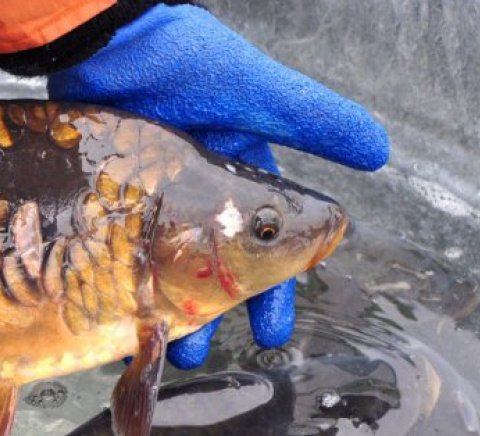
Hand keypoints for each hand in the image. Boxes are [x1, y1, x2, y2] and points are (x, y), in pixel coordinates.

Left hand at [47, 3, 388, 367]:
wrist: (99, 38)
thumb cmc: (178, 60)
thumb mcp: (254, 91)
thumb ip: (312, 119)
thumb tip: (380, 150)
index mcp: (231, 159)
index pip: (261, 234)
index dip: (271, 283)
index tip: (273, 331)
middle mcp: (189, 178)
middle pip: (207, 258)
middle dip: (211, 308)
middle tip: (208, 353)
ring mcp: (141, 187)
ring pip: (158, 260)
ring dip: (161, 305)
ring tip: (164, 345)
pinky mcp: (99, 189)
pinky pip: (115, 247)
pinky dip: (119, 280)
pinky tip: (117, 314)